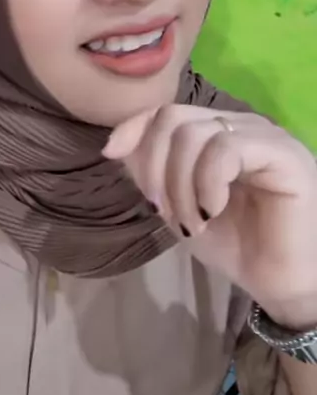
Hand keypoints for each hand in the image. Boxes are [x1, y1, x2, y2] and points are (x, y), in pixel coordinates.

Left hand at [104, 106, 316, 330]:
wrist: (281, 283)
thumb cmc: (236, 246)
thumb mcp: (179, 208)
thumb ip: (154, 176)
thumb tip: (118, 146)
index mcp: (216, 133)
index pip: (166, 111)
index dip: (134, 127)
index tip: (111, 153)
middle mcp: (239, 125)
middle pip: (174, 118)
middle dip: (155, 166)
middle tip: (162, 210)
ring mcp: (262, 136)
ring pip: (195, 134)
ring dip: (179, 184)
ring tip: (191, 223)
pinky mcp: (282, 153)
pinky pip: (226, 149)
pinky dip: (206, 183)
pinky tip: (211, 211)